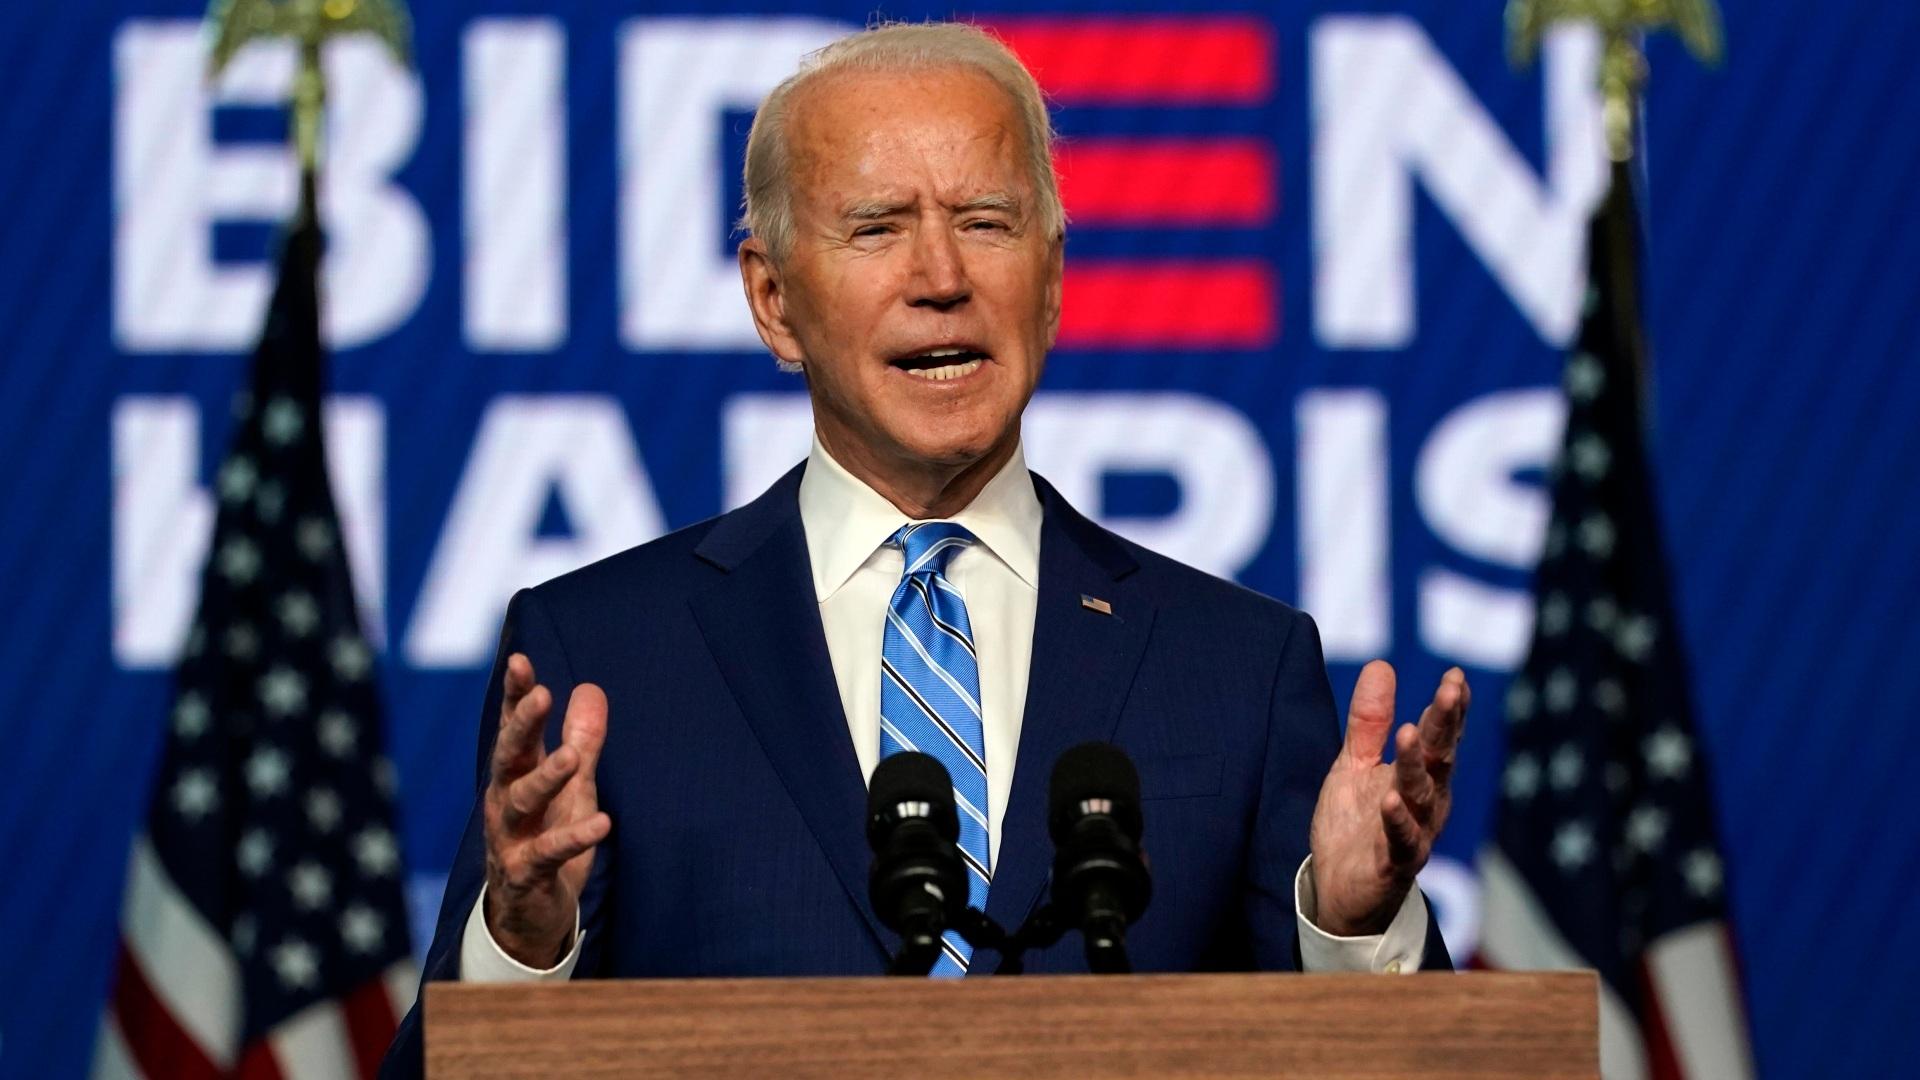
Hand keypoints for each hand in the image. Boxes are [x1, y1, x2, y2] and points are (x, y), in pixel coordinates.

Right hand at [481, 653, 611, 967]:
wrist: (528, 914)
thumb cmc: (547, 838)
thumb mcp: (571, 787)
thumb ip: (581, 740)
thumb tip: (590, 688)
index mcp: (516, 775)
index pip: (514, 729)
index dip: (516, 696)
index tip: (521, 661)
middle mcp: (505, 802)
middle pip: (509, 757)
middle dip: (522, 726)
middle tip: (540, 695)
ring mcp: (511, 838)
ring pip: (522, 802)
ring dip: (546, 777)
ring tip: (572, 757)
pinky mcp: (525, 874)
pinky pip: (547, 853)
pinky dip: (573, 838)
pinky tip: (602, 822)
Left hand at [1307, 661, 1468, 936]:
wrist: (1341, 889)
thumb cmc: (1357, 824)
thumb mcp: (1356, 764)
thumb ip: (1368, 722)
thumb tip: (1382, 665)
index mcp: (1422, 776)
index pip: (1442, 736)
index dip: (1450, 708)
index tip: (1455, 677)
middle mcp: (1428, 802)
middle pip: (1441, 758)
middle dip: (1446, 724)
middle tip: (1451, 689)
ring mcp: (1415, 833)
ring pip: (1421, 795)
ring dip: (1416, 764)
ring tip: (1409, 730)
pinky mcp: (1395, 863)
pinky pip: (1400, 840)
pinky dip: (1397, 820)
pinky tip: (1389, 799)